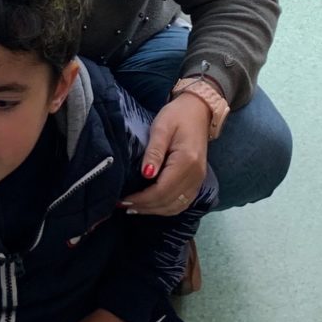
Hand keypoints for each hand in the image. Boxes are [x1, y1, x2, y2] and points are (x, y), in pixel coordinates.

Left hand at [119, 93, 209, 215]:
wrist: (199, 111)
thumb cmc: (177, 116)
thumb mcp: (161, 127)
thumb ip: (154, 151)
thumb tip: (146, 175)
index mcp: (186, 162)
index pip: (162, 190)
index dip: (141, 199)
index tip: (123, 199)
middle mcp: (195, 175)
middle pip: (168, 202)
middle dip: (144, 207)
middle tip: (123, 205)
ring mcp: (198, 180)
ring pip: (176, 206)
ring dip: (154, 210)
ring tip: (133, 207)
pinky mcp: (197, 181)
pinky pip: (182, 202)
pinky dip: (165, 208)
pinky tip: (151, 206)